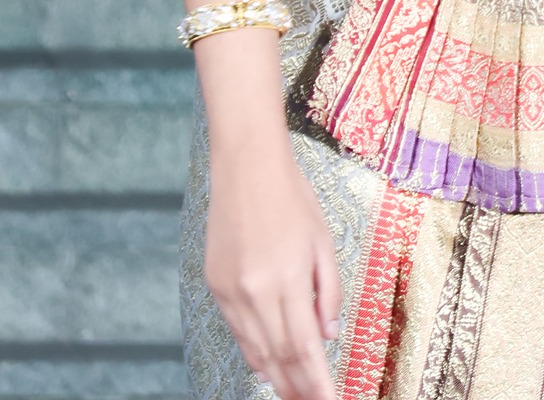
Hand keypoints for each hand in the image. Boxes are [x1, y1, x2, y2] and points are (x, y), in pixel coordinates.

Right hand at [205, 147, 341, 399]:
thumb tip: (328, 335)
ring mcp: (231, 291)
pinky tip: (267, 365)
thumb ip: (328, 291)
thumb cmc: (291, 197)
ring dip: (275, 377)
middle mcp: (255, 291)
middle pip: (279, 356)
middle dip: (296, 387)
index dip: (317, 382)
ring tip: (293, 395)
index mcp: (287, 278)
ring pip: (255, 349)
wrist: (246, 166)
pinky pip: (237, 330)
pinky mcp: (215, 285)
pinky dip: (254, 352)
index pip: (305, 347)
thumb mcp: (323, 240)